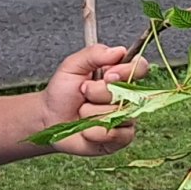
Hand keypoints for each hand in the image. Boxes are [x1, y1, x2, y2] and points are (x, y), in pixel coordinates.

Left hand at [37, 42, 145, 156]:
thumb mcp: (73, 65)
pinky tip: (86, 129)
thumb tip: (119, 51)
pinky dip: (95, 132)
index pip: (140, 68)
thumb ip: (95, 53)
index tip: (107, 75)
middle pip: (128, 93)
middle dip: (98, 93)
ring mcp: (126, 118)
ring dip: (93, 114)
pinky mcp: (121, 138)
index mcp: (119, 75)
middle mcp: (127, 96)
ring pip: (119, 114)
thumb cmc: (62, 92)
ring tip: (82, 112)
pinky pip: (115, 134)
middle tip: (84, 93)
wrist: (50, 118)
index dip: (126, 72)